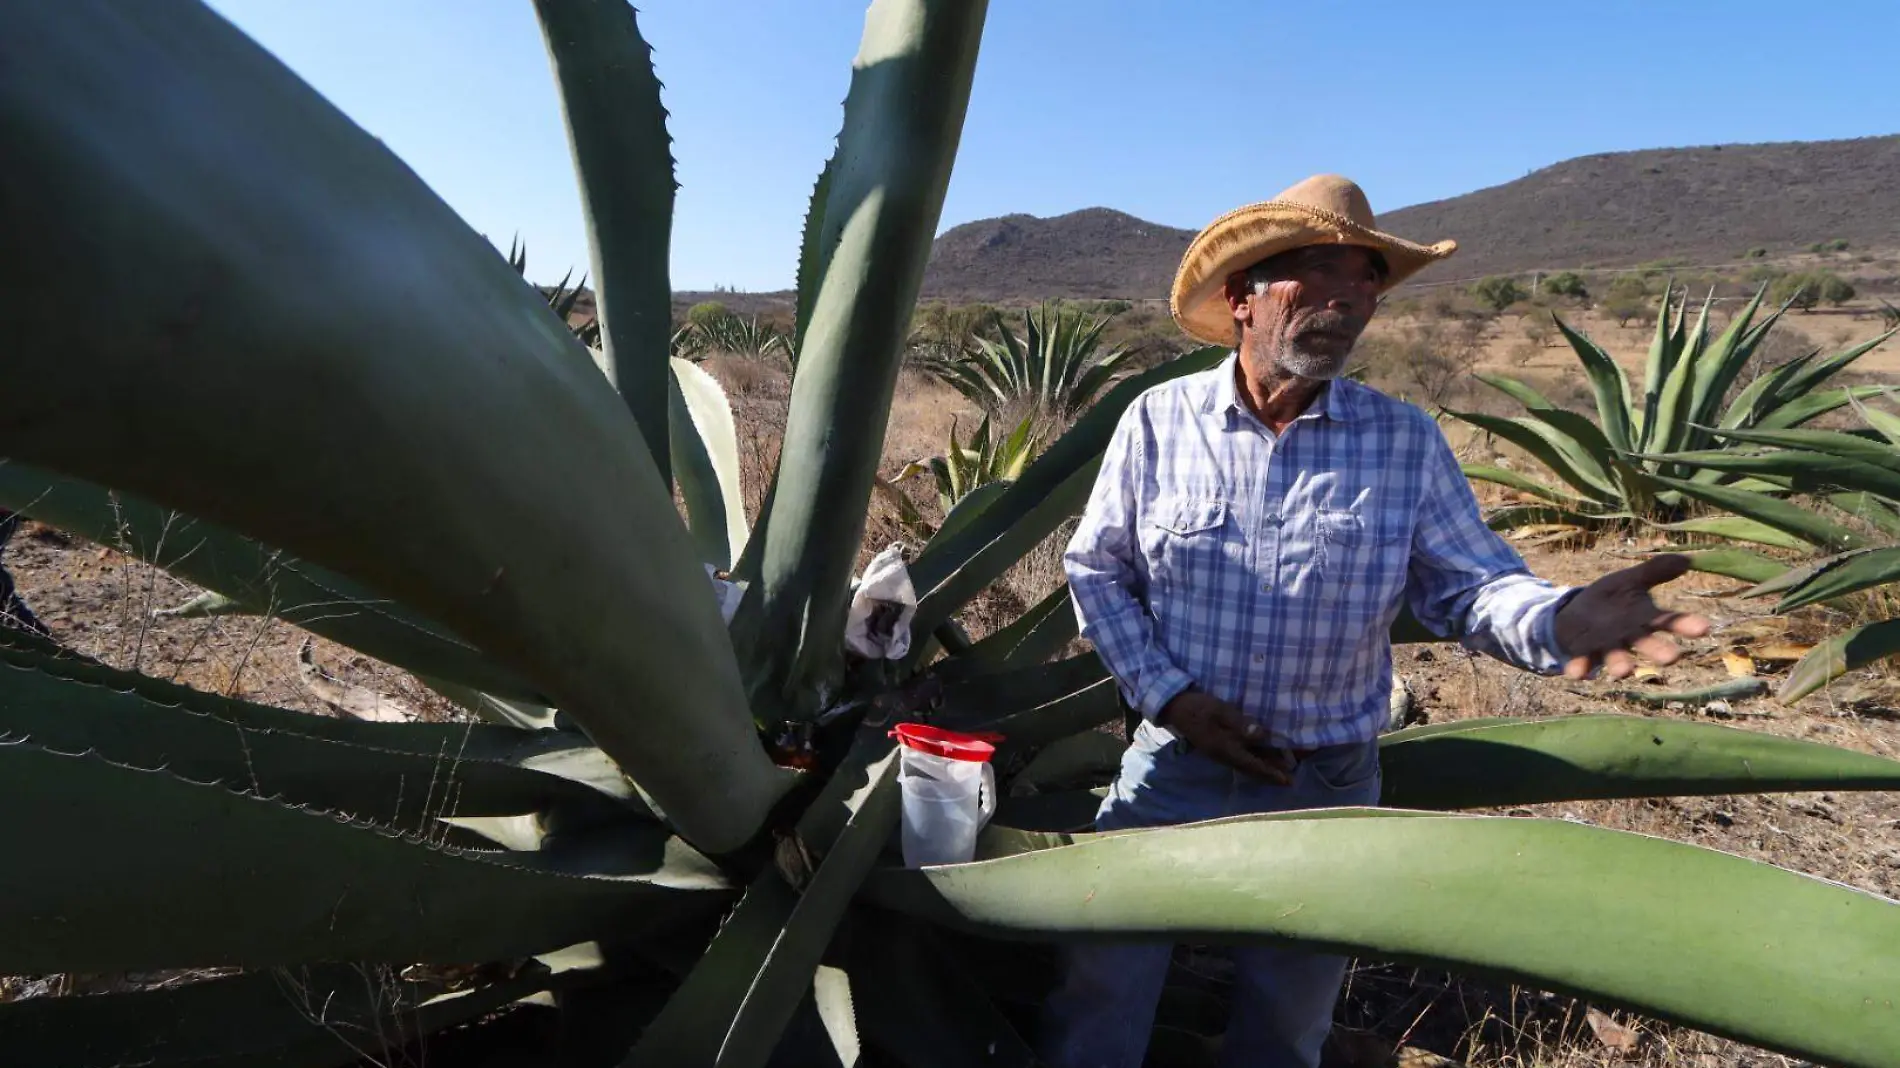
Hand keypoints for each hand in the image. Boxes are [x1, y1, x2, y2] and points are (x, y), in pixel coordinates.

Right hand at [1157, 689, 1293, 784]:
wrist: (1175, 708)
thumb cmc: (1198, 707)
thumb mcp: (1219, 711)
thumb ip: (1240, 723)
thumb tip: (1261, 734)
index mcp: (1224, 748)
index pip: (1252, 764)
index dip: (1270, 772)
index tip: (1286, 780)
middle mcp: (1223, 755)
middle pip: (1250, 769)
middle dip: (1269, 775)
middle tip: (1288, 781)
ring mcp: (1219, 752)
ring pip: (1245, 764)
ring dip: (1262, 769)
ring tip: (1280, 771)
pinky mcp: (1217, 746)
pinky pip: (1240, 758)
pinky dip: (1253, 761)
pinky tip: (1259, 757)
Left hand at [1553, 554, 1710, 679]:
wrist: (1577, 616)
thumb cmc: (1612, 599)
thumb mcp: (1630, 580)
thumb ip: (1655, 571)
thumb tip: (1687, 559)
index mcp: (1645, 618)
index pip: (1669, 620)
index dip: (1685, 624)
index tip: (1704, 628)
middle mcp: (1630, 636)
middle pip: (1647, 644)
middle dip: (1659, 651)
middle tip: (1672, 658)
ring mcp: (1606, 647)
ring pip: (1616, 658)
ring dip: (1620, 664)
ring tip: (1624, 671)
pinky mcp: (1583, 653)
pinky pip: (1581, 662)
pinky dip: (1579, 667)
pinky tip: (1576, 672)